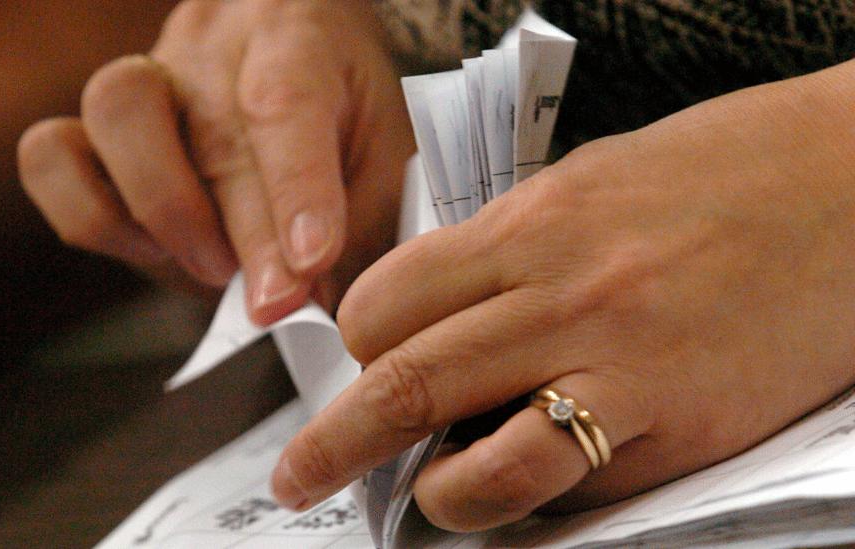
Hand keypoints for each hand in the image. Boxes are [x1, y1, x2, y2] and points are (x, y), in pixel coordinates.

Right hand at [17, 0, 413, 324]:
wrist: (286, 48)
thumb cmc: (340, 102)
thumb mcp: (382, 148)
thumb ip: (361, 221)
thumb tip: (317, 303)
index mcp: (297, 37)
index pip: (286, 104)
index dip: (296, 190)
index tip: (311, 262)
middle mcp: (213, 48)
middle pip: (211, 136)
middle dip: (245, 236)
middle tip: (275, 304)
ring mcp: (148, 78)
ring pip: (115, 118)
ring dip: (162, 215)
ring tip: (214, 267)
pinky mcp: (96, 125)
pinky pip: (51, 157)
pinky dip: (92, 216)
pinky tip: (154, 247)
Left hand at [272, 61, 854, 530]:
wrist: (852, 183)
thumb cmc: (722, 173)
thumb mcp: (591, 181)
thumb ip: (509, 246)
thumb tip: (448, 305)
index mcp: (528, 222)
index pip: (387, 300)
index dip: (357, 342)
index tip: (360, 363)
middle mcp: (558, 290)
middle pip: (403, 379)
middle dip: (332, 443)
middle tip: (300, 477)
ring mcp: (618, 360)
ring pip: (474, 453)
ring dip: (429, 492)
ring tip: (419, 499)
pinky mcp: (678, 422)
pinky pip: (569, 484)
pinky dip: (523, 503)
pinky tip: (518, 496)